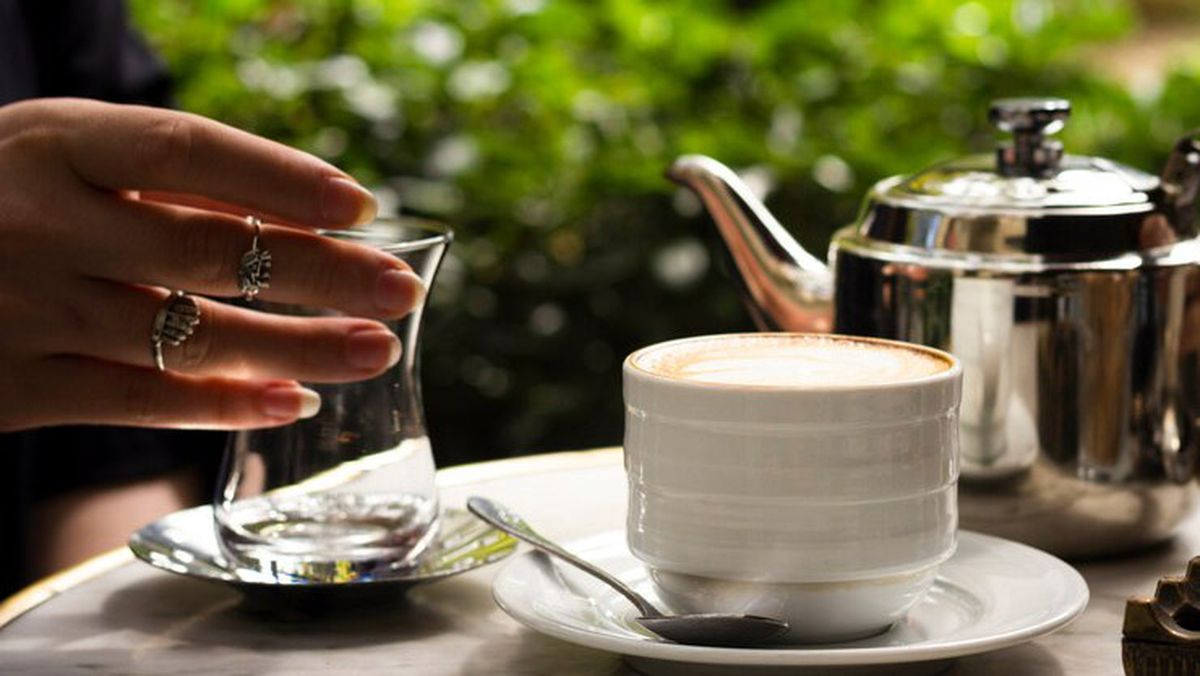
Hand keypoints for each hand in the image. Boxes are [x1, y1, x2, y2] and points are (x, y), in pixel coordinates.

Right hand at [0, 98, 424, 431]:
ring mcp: (26, 308)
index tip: (362, 207)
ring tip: (374, 350)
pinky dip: (225, 406)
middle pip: (210, 246)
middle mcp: (40, 221)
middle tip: (402, 288)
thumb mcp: (55, 155)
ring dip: (298, 347)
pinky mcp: (14, 386)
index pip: (190, 150)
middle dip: (324, 272)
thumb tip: (302, 214)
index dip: (284, 179)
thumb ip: (159, 179)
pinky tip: (293, 403)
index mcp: (53, 142)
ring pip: (189, 334)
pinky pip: (141, 401)